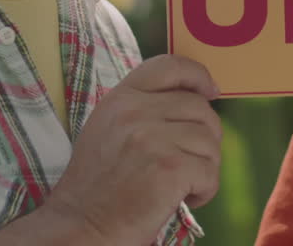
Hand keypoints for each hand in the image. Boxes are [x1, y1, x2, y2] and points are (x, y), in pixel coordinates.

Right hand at [41, 54, 221, 244]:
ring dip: (205, 167)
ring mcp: (151, 138)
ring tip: (182, 185)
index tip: (211, 90)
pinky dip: (205, 190)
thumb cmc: (99, 186)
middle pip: (200, 108)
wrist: (81, 226)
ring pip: (210, 142)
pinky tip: (186, 199)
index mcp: (121, 98)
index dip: (198, 75)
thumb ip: (144, 108)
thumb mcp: (110, 129)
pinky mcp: (169, 167)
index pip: (170, 66)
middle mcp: (135, 112)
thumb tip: (197, 97)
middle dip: (206, 138)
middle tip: (190, 163)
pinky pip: (210, 172)